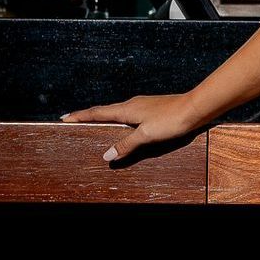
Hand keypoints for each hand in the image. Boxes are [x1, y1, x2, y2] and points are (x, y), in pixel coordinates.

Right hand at [60, 94, 202, 165]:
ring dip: (102, 116)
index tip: (64, 118)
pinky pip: (127, 113)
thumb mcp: (146, 135)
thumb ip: (126, 144)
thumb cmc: (171, 119)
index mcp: (126, 109)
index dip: (80, 116)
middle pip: (104, 110)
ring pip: (116, 111)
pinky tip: (123, 123)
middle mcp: (131, 104)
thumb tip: (107, 155)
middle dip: (88, 116)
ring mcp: (142, 105)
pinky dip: (117, 118)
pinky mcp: (151, 108)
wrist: (195, 108)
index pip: (97, 113)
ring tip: (93, 123)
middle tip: (73, 120)